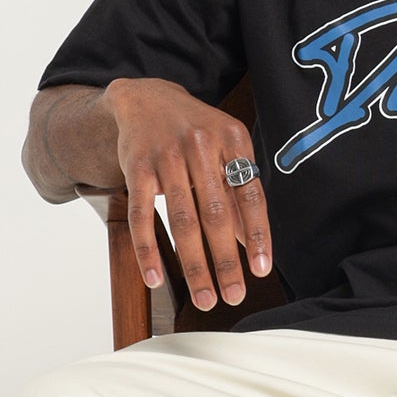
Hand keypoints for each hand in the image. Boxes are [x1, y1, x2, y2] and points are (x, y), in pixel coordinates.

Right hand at [105, 77, 272, 306]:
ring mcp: (166, 156)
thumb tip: (251, 243)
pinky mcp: (136, 167)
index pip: (250, 194)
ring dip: (193, 265)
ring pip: (181, 221)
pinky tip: (155, 278)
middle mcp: (201, 145)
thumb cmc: (195, 133)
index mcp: (232, 139)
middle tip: (233, 296)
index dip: (257, 234)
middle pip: (216, 214)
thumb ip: (239, 192)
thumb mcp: (225, 150)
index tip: (260, 270)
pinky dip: (148, 250)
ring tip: (204, 298)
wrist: (145, 98)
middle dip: (225, 260)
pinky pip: (142, 215)